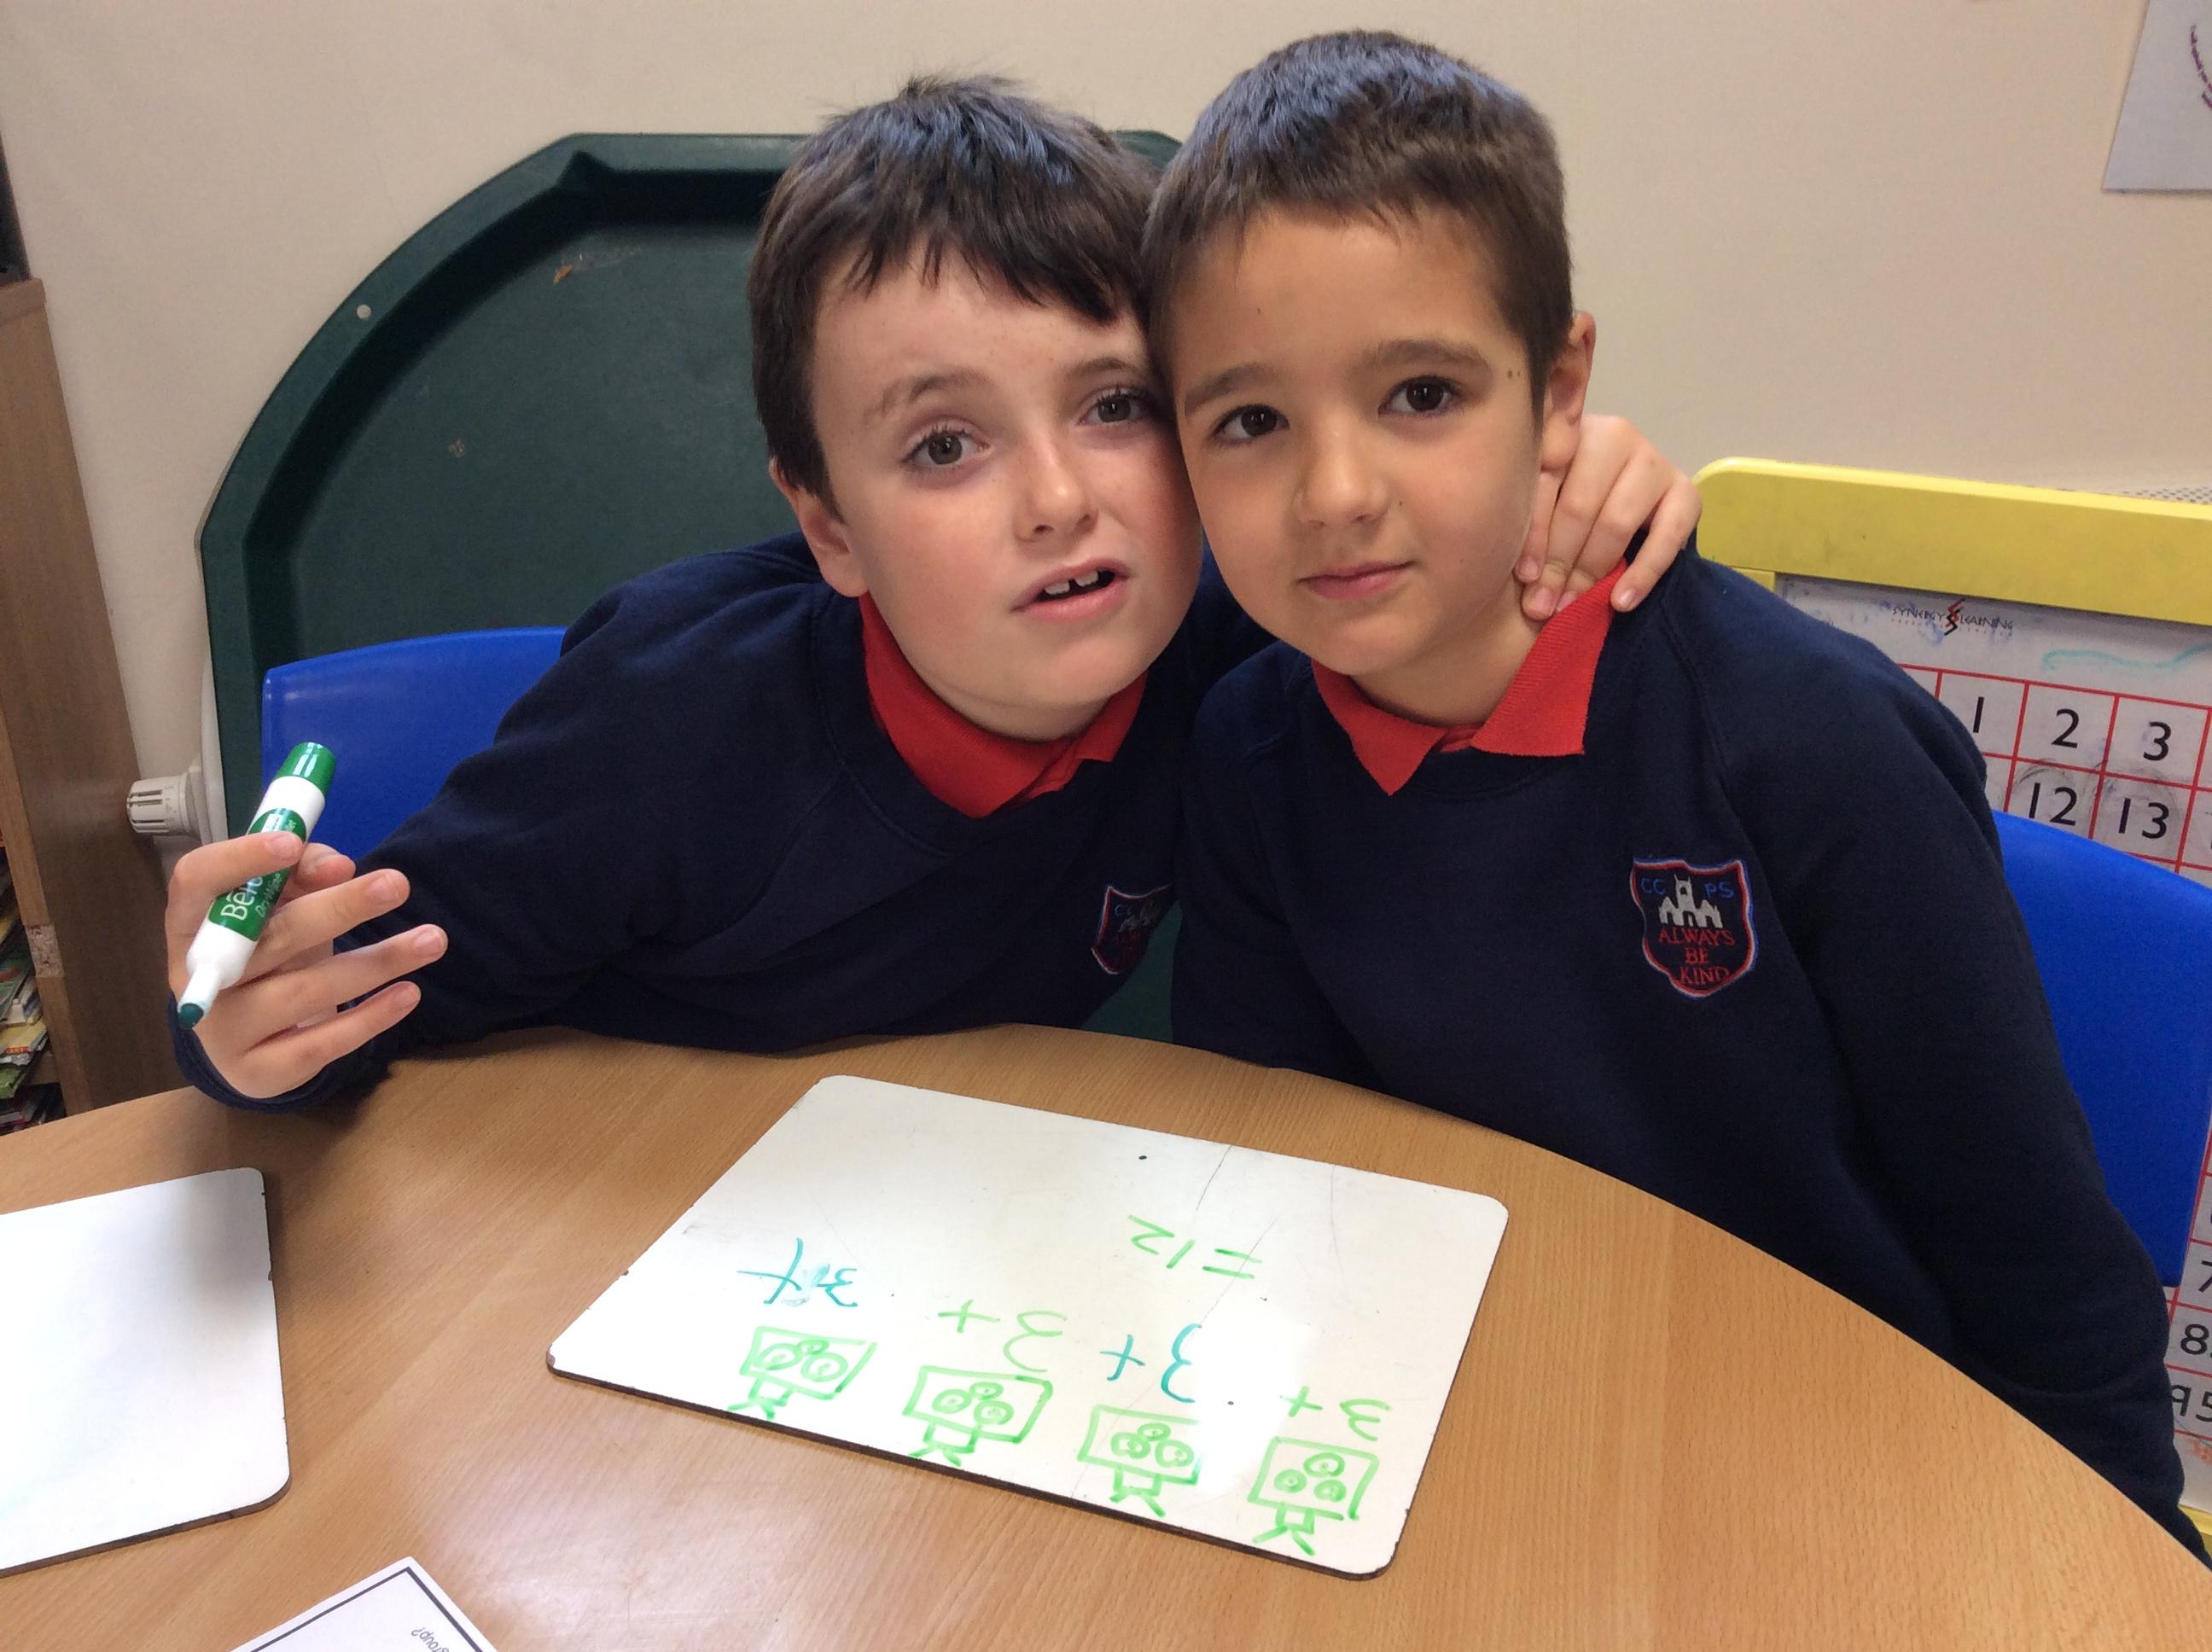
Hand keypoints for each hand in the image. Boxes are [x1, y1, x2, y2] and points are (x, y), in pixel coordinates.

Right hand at [164, 832, 445, 1099]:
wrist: (250, 1042)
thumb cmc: (269, 956)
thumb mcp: (278, 909)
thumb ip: (301, 874)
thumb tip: (339, 867)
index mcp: (190, 924)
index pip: (196, 881)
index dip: (240, 859)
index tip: (293, 842)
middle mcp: (198, 977)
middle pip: (270, 936)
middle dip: (340, 907)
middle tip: (397, 883)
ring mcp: (224, 1031)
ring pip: (305, 990)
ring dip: (377, 962)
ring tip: (433, 940)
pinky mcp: (258, 1073)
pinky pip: (321, 1043)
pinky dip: (371, 1017)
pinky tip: (409, 993)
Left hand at [1517, 414, 1701, 618]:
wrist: (1622, 505)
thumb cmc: (1559, 505)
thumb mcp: (1537, 499)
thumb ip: (1522, 512)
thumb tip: (1521, 571)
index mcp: (1566, 430)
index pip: (1543, 482)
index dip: (1532, 533)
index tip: (1523, 576)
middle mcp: (1612, 434)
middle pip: (1579, 506)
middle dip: (1558, 563)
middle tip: (1541, 605)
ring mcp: (1652, 461)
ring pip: (1616, 521)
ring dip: (1590, 571)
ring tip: (1570, 605)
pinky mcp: (1685, 491)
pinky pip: (1667, 536)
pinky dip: (1643, 573)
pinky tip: (1621, 601)